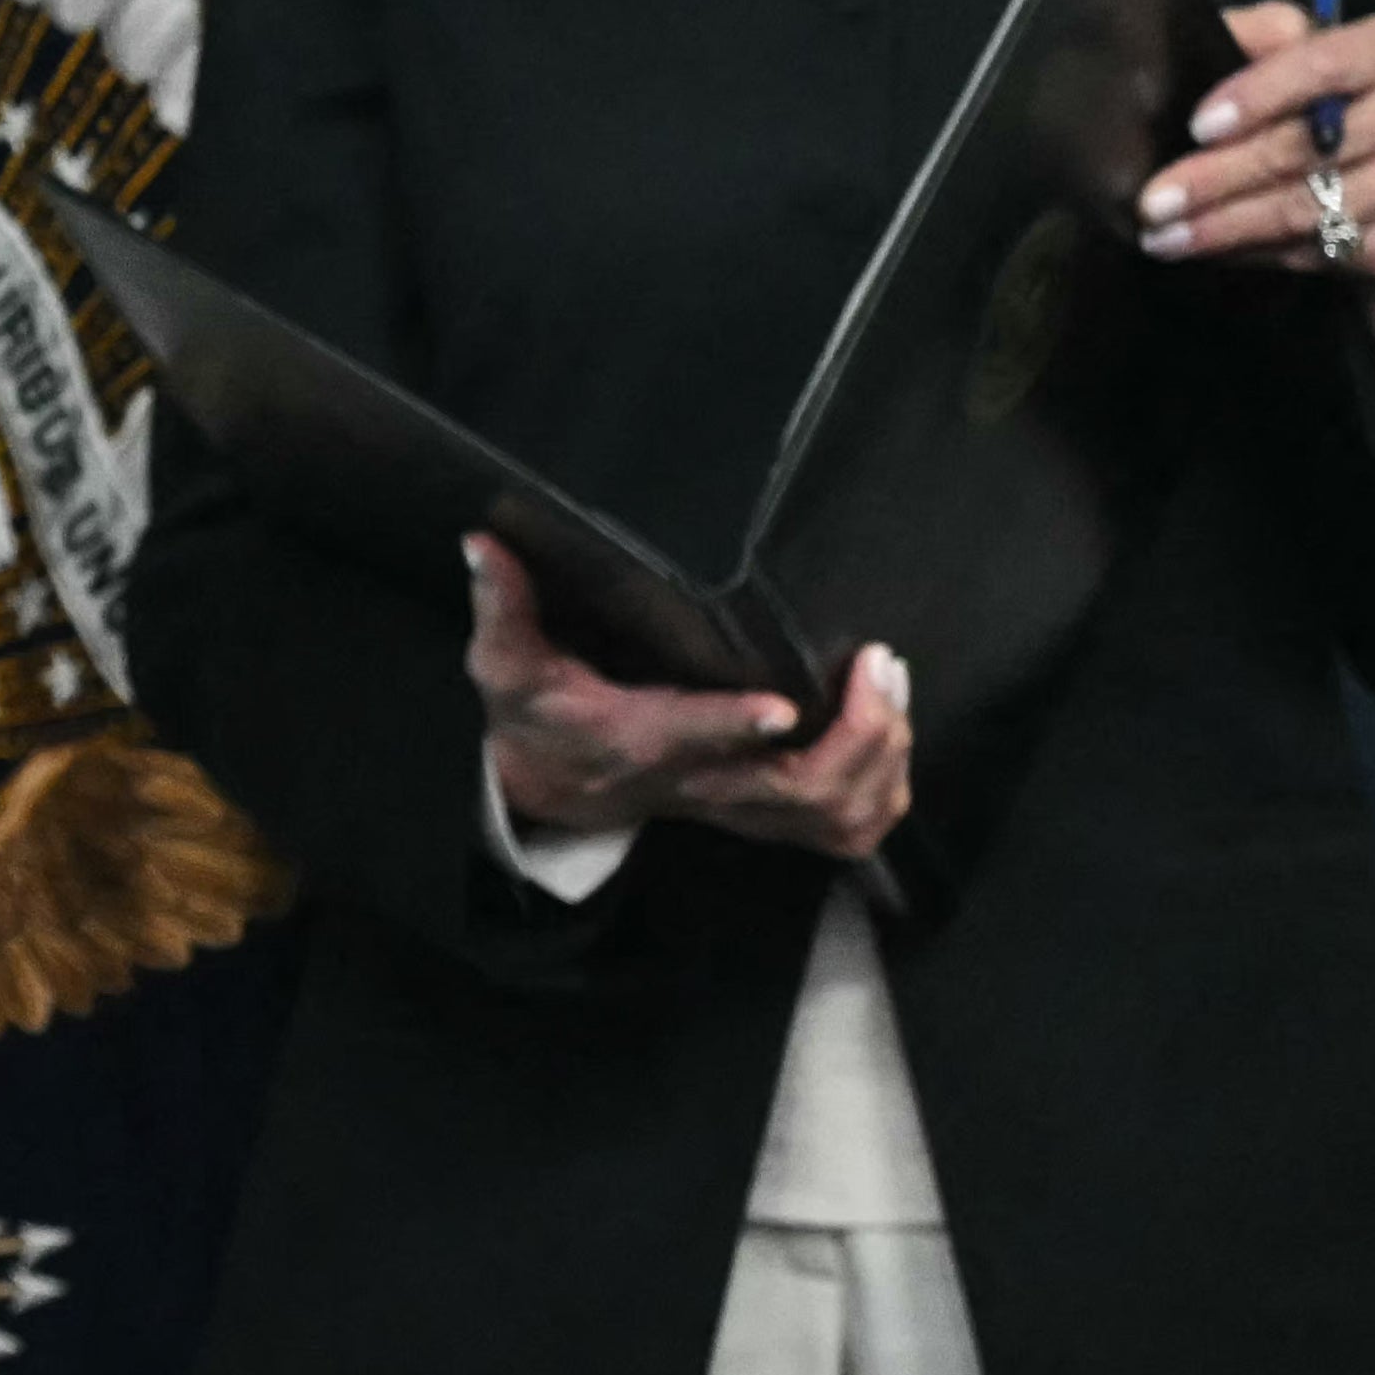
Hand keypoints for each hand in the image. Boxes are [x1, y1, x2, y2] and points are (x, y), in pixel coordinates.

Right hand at [464, 535, 910, 862]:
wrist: (552, 784)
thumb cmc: (536, 712)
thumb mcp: (505, 662)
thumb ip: (501, 605)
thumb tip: (482, 544)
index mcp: (637, 739)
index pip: (688, 741)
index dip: (736, 728)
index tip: (786, 707)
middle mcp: (699, 783)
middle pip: (798, 789)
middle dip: (857, 736)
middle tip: (877, 666)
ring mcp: (738, 805)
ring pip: (835, 815)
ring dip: (879, 759)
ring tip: (888, 687)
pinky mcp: (764, 816)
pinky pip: (847, 830)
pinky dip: (883, 790)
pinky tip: (892, 737)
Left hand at [1143, 0, 1374, 288]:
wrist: (1354, 157)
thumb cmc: (1295, 89)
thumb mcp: (1271, 44)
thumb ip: (1252, 31)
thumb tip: (1225, 35)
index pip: (1325, 64)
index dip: (1259, 94)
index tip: (1197, 127)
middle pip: (1312, 147)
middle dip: (1220, 178)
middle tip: (1152, 203)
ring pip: (1316, 207)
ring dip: (1229, 227)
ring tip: (1164, 235)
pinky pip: (1331, 252)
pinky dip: (1265, 254)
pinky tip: (1217, 252)